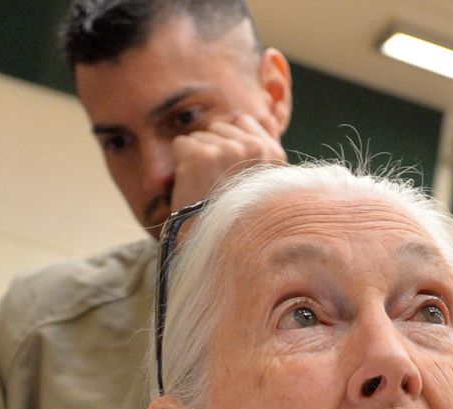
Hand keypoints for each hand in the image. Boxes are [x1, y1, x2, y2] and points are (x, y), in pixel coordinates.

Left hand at [169, 112, 286, 215]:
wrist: (220, 249)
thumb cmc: (238, 219)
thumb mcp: (265, 184)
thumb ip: (264, 149)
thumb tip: (262, 116)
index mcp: (273, 155)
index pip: (243, 120)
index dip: (229, 140)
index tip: (226, 168)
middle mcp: (254, 148)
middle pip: (219, 126)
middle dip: (212, 149)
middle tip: (214, 183)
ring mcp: (228, 150)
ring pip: (200, 136)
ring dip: (196, 158)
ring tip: (205, 187)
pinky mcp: (202, 157)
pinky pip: (181, 144)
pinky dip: (179, 164)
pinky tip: (191, 186)